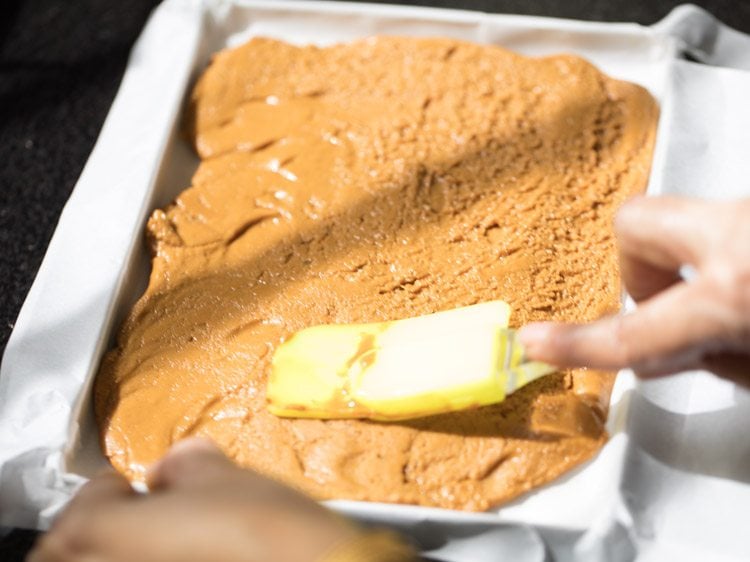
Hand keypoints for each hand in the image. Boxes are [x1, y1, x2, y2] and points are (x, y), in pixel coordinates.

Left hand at [28, 439, 360, 561]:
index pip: (81, 509)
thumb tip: (181, 464)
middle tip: (133, 512)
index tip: (129, 481)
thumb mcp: (225, 477)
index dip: (105, 488)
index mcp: (107, 535)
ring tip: (154, 541)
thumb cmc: (265, 538)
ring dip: (113, 553)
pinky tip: (181, 556)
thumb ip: (188, 462)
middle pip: (70, 552)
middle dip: (95, 528)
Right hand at [519, 196, 749, 384]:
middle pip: (634, 225)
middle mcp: (737, 233)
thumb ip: (723, 361)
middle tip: (663, 303)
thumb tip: (687, 353)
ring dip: (691, 265)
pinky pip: (727, 224)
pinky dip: (730, 256)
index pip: (632, 333)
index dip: (576, 345)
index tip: (537, 342)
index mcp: (734, 289)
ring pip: (687, 224)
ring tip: (734, 305)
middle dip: (635, 267)